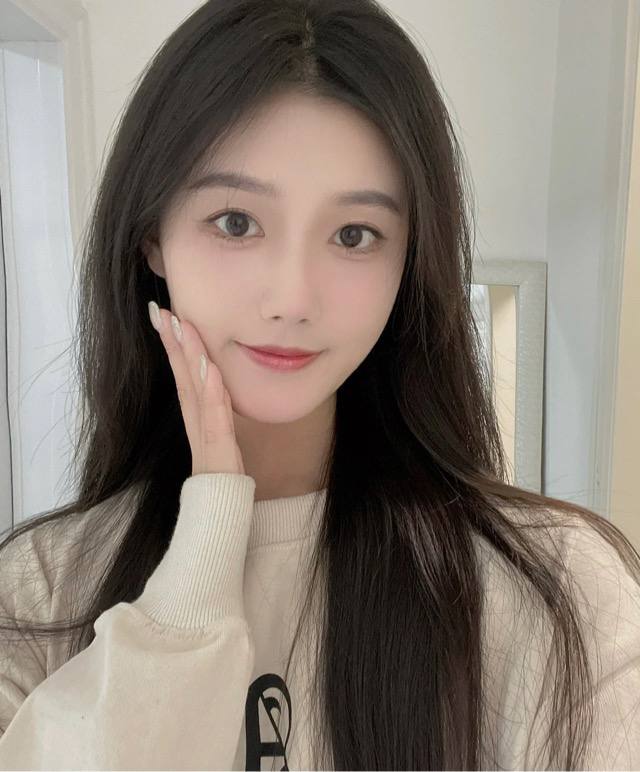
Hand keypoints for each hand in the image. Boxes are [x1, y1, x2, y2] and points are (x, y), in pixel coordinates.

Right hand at [148, 302, 245, 476]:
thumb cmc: (221, 481)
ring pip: (196, 389)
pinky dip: (211, 391)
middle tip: (161, 312)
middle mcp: (198, 423)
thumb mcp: (221, 443)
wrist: (219, 518)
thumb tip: (218, 393)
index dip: (176, 348)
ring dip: (189, 356)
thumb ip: (218, 418)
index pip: (186, 377)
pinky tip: (209, 368)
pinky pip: (215, 416)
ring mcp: (206, 436)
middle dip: (173, 342)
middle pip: (184, 377)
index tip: (168, 318)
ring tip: (182, 327)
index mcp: (199, 419)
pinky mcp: (217, 450)